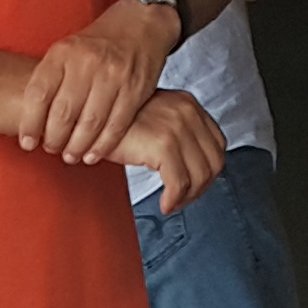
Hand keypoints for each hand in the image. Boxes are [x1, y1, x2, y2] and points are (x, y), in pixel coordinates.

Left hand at [16, 0, 182, 162]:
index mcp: (63, 53)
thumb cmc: (98, 42)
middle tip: (52, 149)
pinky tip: (93, 154)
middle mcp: (87, 63)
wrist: (141, 23)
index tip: (27, 142)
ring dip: (77, 146)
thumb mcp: (68, 49)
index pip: (39, 94)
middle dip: (54, 140)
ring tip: (70, 155)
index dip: (30, 124)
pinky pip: (116, 125)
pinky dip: (103, 145)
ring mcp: (113, 76)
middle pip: (63, 113)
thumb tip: (29, 119)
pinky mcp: (135, 89)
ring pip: (90, 124)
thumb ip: (51, 78)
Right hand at [116, 87, 226, 209]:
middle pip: (214, 161)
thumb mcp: (153, 117)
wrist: (89, 119)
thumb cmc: (113, 122)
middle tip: (183, 198)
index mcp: (187, 104)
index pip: (217, 144)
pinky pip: (179, 183)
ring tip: (172, 202)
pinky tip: (164, 203)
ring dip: (187, 197)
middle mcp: (186, 112)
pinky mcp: (163, 144)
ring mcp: (177, 127)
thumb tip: (190, 164)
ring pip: (200, 176)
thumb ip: (175, 132)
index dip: (209, 170)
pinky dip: (174, 199)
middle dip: (200, 188)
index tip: (194, 183)